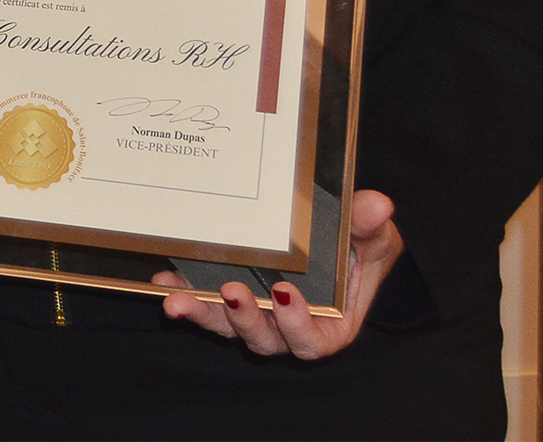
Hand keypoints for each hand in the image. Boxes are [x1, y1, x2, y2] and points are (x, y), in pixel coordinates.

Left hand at [152, 189, 401, 357]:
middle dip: (244, 319)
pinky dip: (182, 292)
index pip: (311, 339)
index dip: (296, 324)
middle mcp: (287, 328)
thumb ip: (368, 225)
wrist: (333, 236)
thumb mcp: (370, 234)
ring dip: (202, 313)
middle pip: (263, 339)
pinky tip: (163, 279)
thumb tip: (379, 204)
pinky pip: (202, 303)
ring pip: (226, 326)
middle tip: (230, 290)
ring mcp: (254, 315)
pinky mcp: (226, 299)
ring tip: (177, 299)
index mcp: (328, 326)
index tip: (283, 294)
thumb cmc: (358, 245)